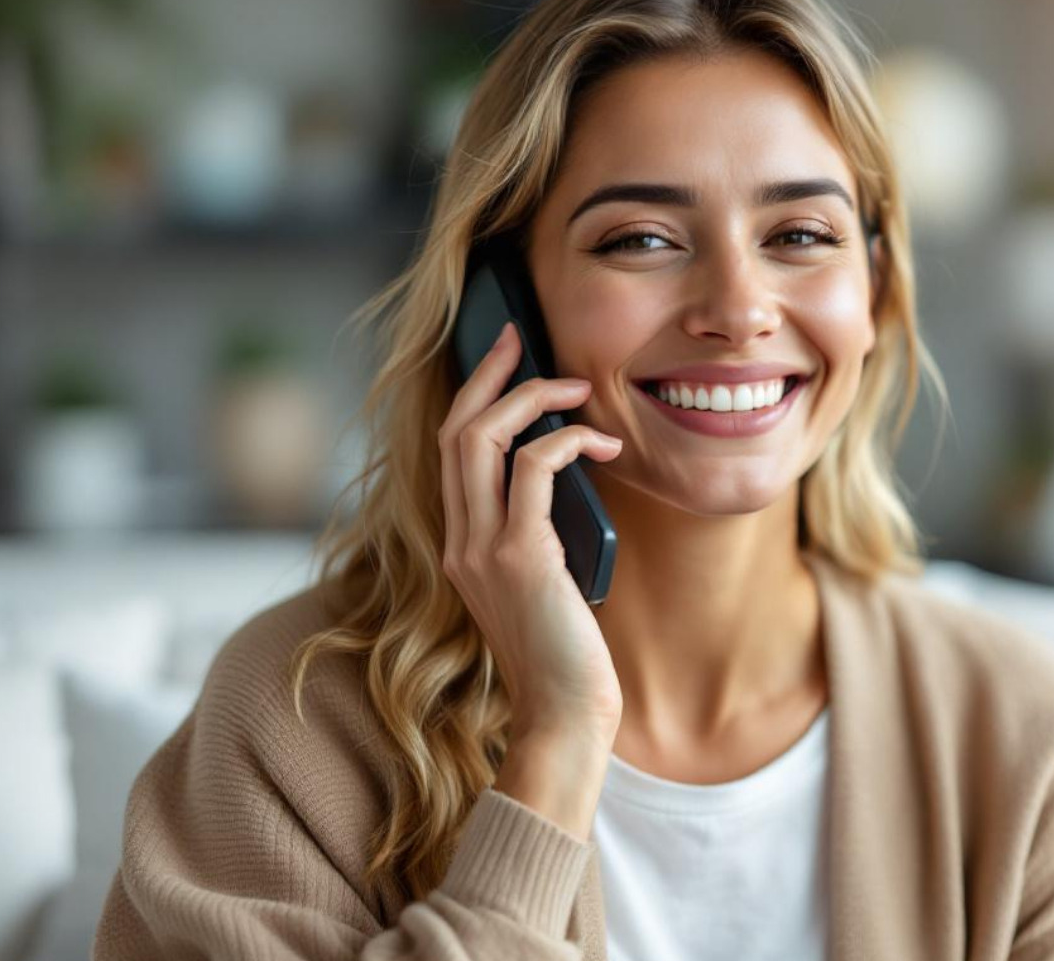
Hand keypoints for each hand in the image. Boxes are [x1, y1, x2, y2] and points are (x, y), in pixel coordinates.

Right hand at [439, 322, 624, 743]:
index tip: (505, 359)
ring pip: (480, 438)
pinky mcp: (518, 558)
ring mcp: (481, 549)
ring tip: (576, 387)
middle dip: (490, 374)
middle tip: (523, 337)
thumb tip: (568, 473)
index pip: (451, 451)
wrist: (564, 715)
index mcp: (460, 546)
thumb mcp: (542, 584)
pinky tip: (602, 445)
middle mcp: (458, 542)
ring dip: (530, 398)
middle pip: (455, 429)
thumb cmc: (566, 654)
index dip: (474, 395)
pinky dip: (566, 442)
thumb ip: (537, 534)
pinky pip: (532, 470)